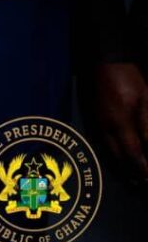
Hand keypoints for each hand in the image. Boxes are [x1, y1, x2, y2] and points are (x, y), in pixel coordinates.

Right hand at [94, 62, 147, 183]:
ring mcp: (100, 121)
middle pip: (119, 156)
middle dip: (132, 170)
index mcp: (120, 123)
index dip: (142, 169)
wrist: (107, 61)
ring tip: (134, 173)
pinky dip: (115, 151)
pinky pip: (106, 140)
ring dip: (123, 162)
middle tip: (143, 180)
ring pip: (111, 149)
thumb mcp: (146, 101)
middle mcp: (108, 126)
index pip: (133, 154)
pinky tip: (122, 153)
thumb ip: (147, 125)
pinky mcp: (97, 116)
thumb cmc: (130, 79)